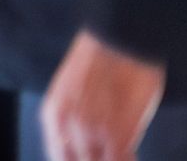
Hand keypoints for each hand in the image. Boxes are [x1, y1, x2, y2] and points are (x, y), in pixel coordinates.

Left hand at [42, 29, 164, 160]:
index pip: (60, 156)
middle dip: (96, 160)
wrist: (119, 39)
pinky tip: (133, 155)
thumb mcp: (74, 92)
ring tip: (123, 153)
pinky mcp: (116, 133)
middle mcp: (66, 126)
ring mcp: (90, 131)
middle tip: (110, 154)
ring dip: (112, 158)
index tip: (93, 158)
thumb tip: (87, 144)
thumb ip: (75, 119)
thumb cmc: (103, 61)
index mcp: (53, 115)